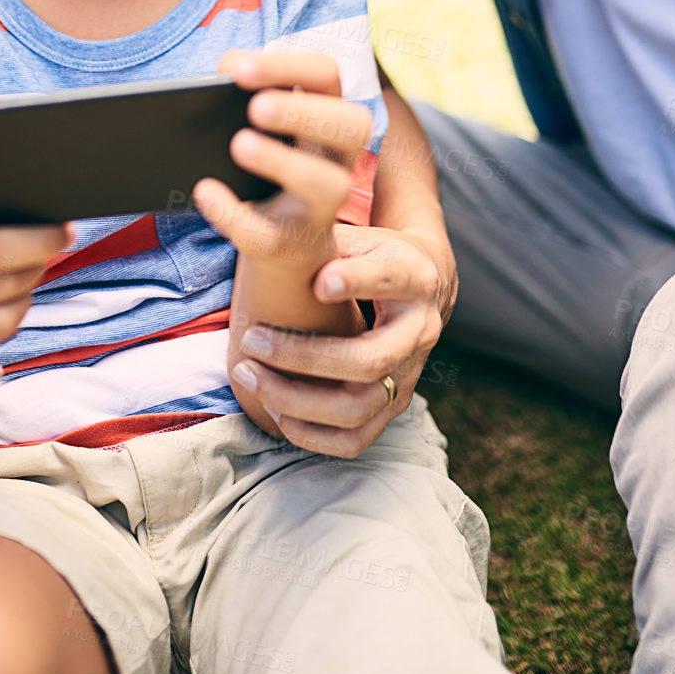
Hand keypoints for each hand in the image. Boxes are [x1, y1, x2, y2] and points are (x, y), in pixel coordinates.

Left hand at [192, 48, 371, 332]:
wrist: (284, 246)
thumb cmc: (268, 167)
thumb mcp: (265, 126)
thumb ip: (247, 91)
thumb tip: (225, 69)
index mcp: (330, 116)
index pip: (327, 75)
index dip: (289, 65)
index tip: (237, 68)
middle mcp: (339, 160)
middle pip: (352, 126)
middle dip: (303, 112)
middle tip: (254, 108)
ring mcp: (322, 208)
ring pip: (327, 185)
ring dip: (283, 161)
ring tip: (239, 145)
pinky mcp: (291, 245)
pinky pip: (267, 234)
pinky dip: (233, 213)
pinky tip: (205, 192)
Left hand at [233, 221, 445, 456]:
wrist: (424, 284)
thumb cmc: (378, 254)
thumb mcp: (362, 235)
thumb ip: (325, 239)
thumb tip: (270, 234)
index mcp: (413, 278)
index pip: (388, 280)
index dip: (356, 281)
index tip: (318, 283)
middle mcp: (419, 331)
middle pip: (368, 360)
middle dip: (303, 357)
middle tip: (252, 339)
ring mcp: (410, 375)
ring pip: (358, 406)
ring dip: (297, 399)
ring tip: (250, 375)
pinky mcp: (395, 404)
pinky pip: (357, 439)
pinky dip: (314, 435)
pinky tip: (277, 412)